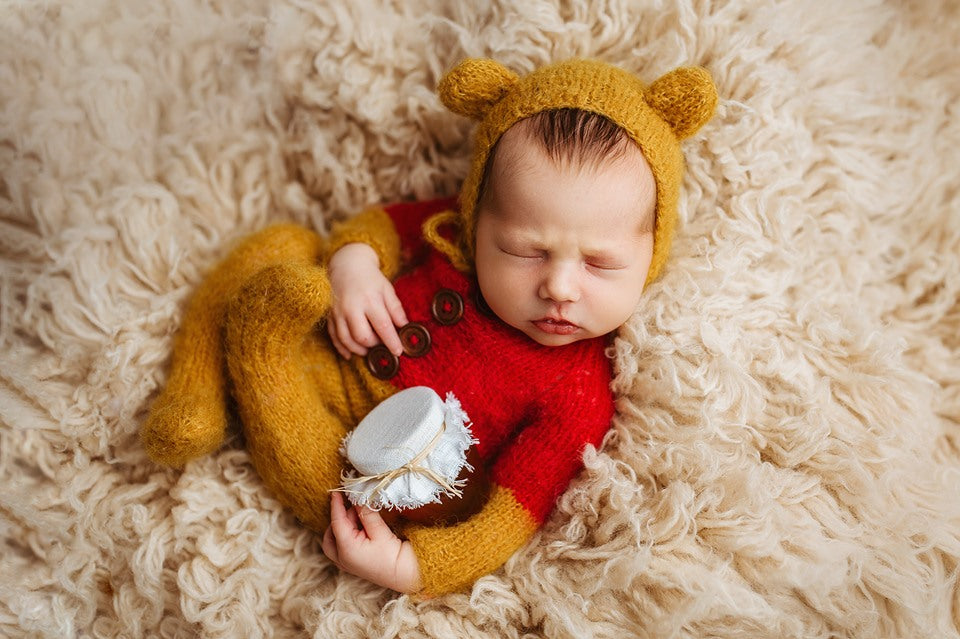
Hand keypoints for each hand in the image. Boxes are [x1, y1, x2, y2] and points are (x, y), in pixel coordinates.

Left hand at [321, 491, 422, 593]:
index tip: (336, 492)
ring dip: (345, 526)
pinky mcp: (352, 564)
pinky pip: (341, 547)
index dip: (336, 506)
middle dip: (341, 518)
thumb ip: (366, 514)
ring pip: (335, 540)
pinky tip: (361, 528)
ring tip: (362, 517)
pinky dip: (347, 535)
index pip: (336, 522)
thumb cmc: (393, 556)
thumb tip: (358, 499)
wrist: (404, 575)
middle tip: (355, 508)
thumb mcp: (379, 531)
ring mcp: (346, 563)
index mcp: (346, 550)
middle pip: (331, 533)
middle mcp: (341, 558)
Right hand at [327, 243, 407, 358]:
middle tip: (381, 344)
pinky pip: (333, 336)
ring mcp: (338, 312)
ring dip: (359, 350)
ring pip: (346, 340)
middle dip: (374, 345)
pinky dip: (342, 348)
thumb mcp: (387, 289)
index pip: (382, 326)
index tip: (398, 351)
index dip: (391, 341)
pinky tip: (350, 354)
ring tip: (369, 349)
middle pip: (362, 336)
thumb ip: (396, 309)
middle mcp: (351, 307)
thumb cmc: (370, 278)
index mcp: (369, 300)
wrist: (346, 265)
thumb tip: (405, 327)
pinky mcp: (329, 315)